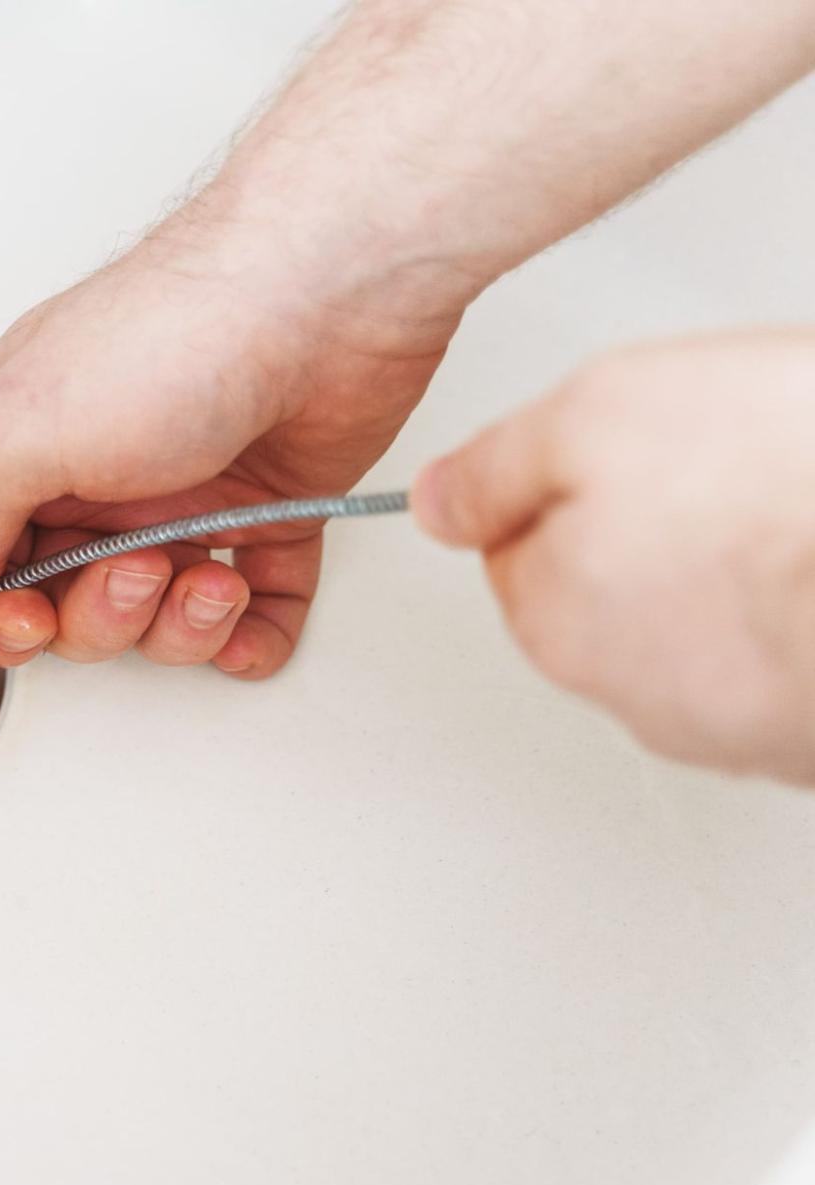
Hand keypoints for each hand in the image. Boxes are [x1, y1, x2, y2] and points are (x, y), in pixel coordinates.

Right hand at [0, 217, 461, 678]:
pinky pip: (255, 607)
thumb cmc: (174, 336)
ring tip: (210, 576)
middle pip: (70, 609)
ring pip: (158, 621)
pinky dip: (252, 633)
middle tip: (138, 568)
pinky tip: (250, 619)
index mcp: (29, 453)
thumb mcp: (18, 434)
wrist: (329, 296)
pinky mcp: (272, 514)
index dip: (0, 616)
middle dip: (103, 616)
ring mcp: (187, 499)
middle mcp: (102, 479)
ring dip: (181, 626)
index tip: (30, 616)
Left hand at [414, 330, 814, 784]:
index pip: (523, 546)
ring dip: (739, 577)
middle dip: (662, 532)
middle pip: (614, 593)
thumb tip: (436, 502)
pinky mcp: (806, 738)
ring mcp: (730, 725)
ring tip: (791, 512)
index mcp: (554, 613)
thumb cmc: (785, 485)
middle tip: (735, 473)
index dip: (582, 479)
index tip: (643, 450)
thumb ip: (499, 465)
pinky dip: (798, 616)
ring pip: (705, 632)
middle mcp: (627, 689)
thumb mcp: (601, 416)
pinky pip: (785, 661)